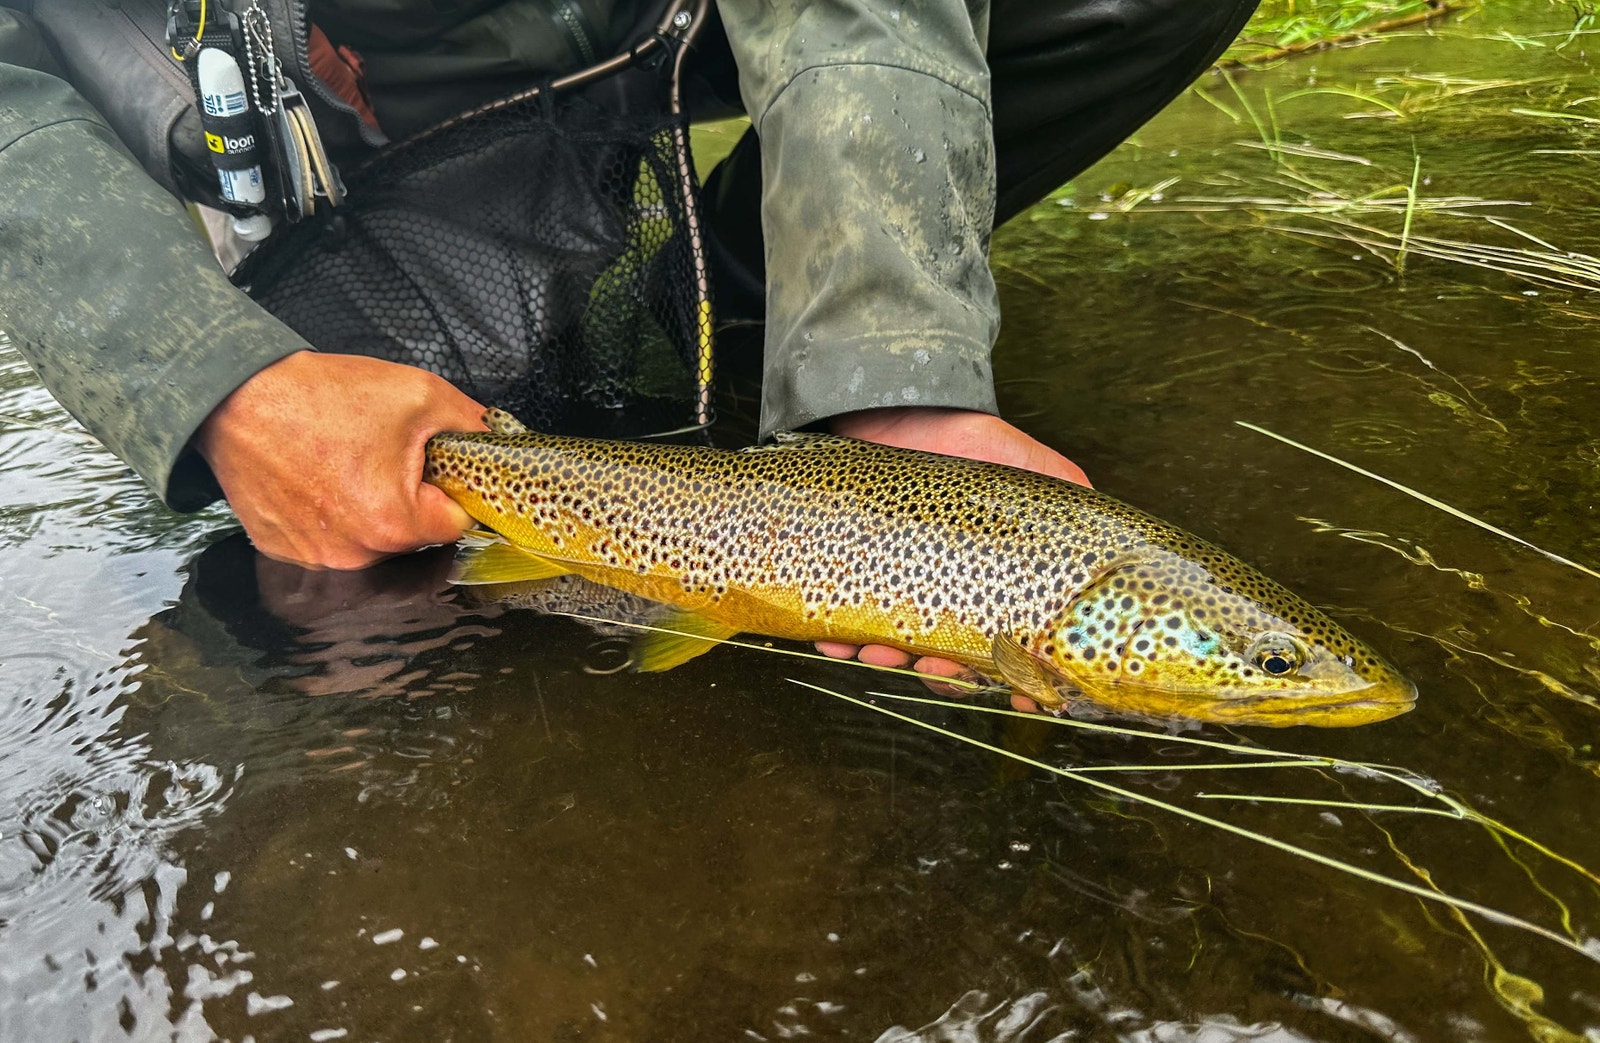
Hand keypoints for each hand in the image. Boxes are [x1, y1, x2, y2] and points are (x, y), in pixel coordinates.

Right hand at [196, 351, 487, 569]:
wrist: (234, 396)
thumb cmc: (322, 395)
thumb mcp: (417, 394)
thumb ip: (471, 424)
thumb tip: (498, 439)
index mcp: (394, 524)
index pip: (456, 523)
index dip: (453, 489)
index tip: (436, 466)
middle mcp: (354, 554)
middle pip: (414, 536)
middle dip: (411, 498)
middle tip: (384, 454)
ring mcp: (316, 559)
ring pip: (372, 540)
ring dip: (370, 508)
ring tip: (346, 462)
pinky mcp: (285, 552)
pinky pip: (330, 540)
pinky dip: (331, 515)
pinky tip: (317, 478)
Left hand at [819, 407, 1091, 710]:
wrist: (890, 408)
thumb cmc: (960, 436)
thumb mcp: (1022, 463)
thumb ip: (1063, 493)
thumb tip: (1103, 537)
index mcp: (991, 578)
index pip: (1008, 640)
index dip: (1015, 672)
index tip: (1019, 692)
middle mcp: (947, 587)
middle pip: (951, 656)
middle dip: (942, 673)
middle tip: (933, 671)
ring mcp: (901, 582)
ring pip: (897, 645)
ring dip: (888, 659)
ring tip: (876, 652)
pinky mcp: (856, 571)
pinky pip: (844, 616)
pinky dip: (839, 634)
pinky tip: (833, 638)